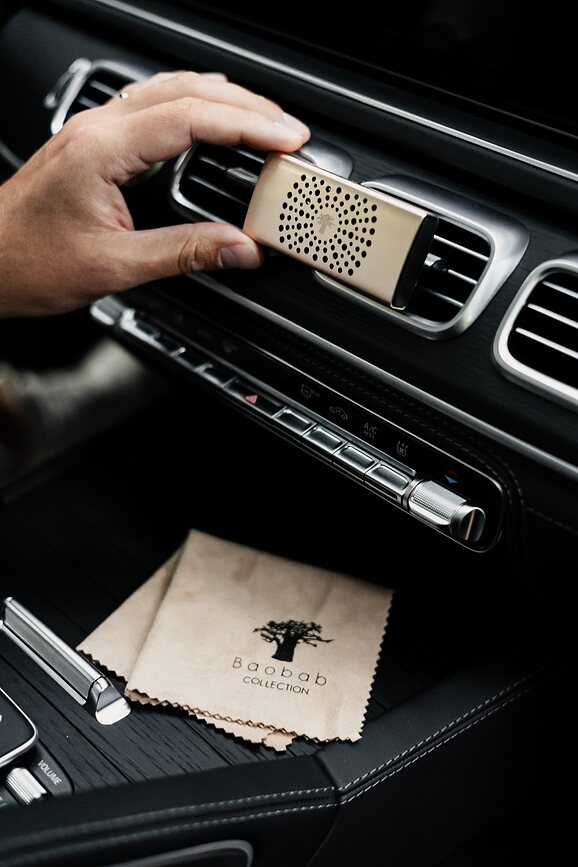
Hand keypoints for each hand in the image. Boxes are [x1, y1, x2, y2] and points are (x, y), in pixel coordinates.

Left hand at [0, 71, 309, 316]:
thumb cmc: (30, 262)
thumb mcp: (115, 266)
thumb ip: (184, 253)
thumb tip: (240, 249)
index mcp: (102, 150)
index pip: (191, 117)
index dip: (248, 126)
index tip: (287, 139)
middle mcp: (98, 129)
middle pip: (186, 91)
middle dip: (247, 108)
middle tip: (290, 132)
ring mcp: (95, 131)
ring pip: (170, 91)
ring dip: (223, 102)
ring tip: (264, 124)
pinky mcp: (96, 143)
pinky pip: (154, 108)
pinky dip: (195, 110)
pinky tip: (213, 125)